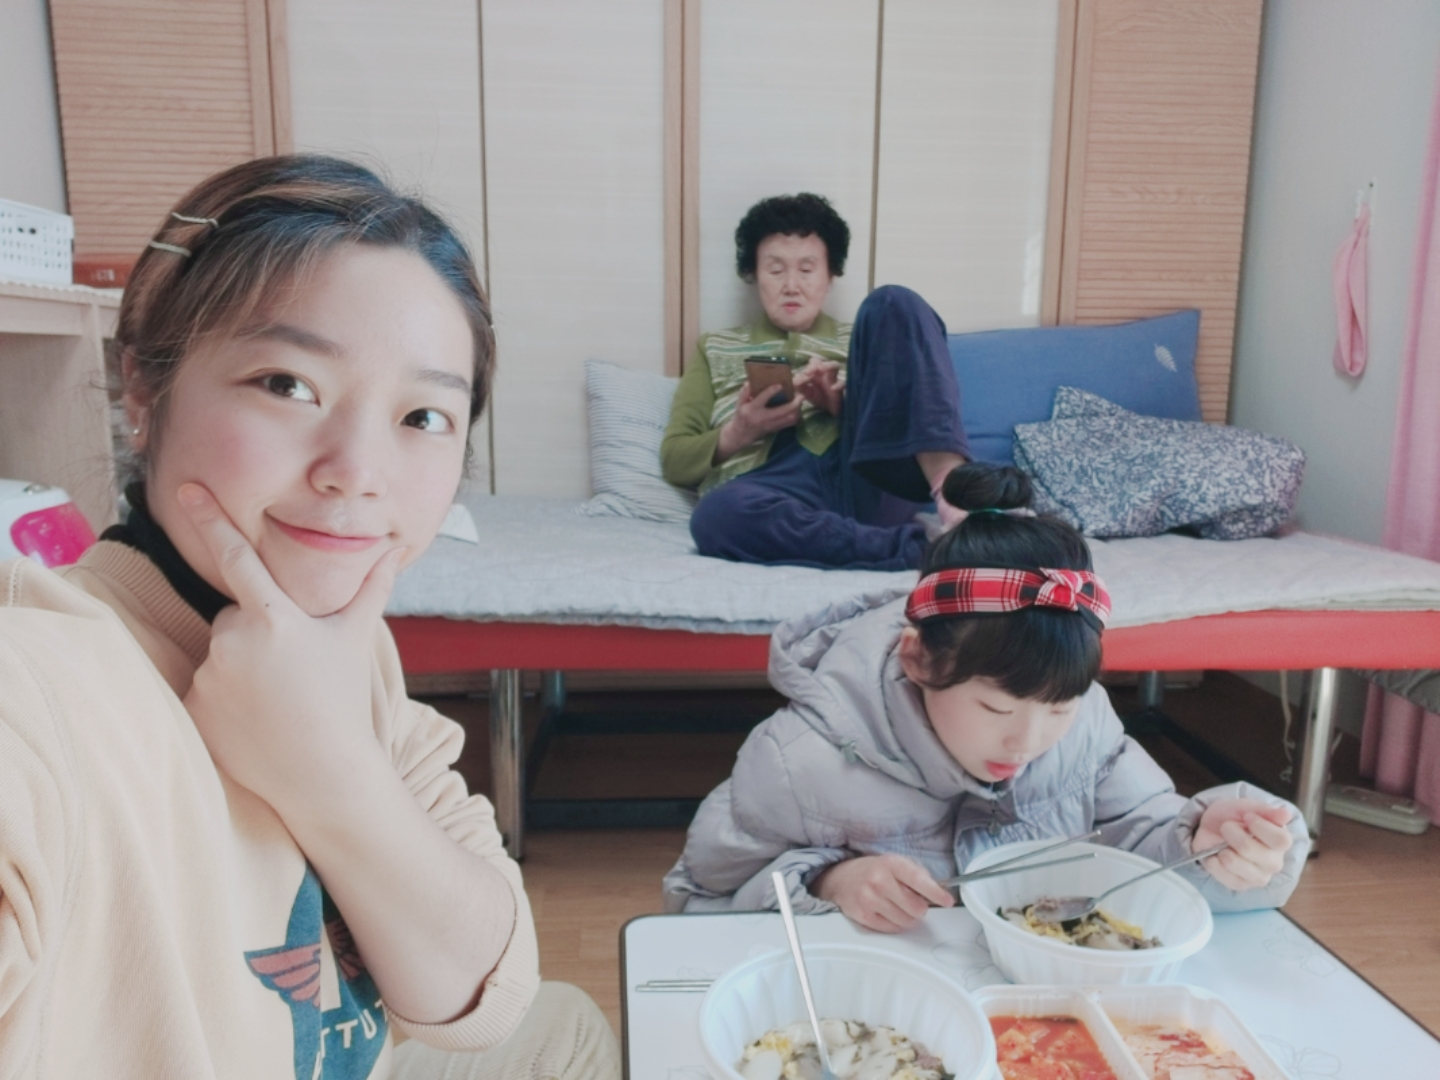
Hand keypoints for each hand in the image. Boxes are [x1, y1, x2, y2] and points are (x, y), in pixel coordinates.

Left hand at [176, 483, 404, 817]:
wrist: (323, 772)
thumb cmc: (344, 701)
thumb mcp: (356, 639)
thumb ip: (370, 590)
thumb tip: (391, 552)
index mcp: (276, 616)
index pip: (237, 556)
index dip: (211, 518)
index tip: (186, 487)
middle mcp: (236, 639)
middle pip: (235, 618)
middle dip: (256, 635)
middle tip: (290, 671)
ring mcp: (210, 674)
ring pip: (219, 653)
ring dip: (240, 668)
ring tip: (274, 700)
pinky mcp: (194, 707)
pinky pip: (203, 688)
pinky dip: (223, 699)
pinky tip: (253, 720)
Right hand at [714, 381, 802, 461]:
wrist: (741, 435)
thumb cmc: (741, 416)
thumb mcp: (739, 403)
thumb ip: (745, 391)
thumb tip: (750, 381)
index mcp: (752, 409)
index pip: (763, 398)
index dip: (772, 391)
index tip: (780, 385)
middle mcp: (763, 417)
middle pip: (783, 411)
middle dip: (794, 403)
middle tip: (801, 394)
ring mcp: (771, 425)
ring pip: (789, 418)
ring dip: (797, 409)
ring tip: (800, 400)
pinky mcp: (776, 429)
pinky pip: (790, 423)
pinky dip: (796, 415)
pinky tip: (797, 408)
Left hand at [793, 358, 843, 415]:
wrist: (829, 409)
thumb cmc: (818, 397)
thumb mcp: (805, 392)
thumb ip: (799, 385)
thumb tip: (795, 380)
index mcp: (816, 373)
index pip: (813, 362)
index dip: (809, 365)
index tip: (805, 373)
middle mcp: (824, 373)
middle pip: (822, 361)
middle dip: (816, 364)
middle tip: (809, 371)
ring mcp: (833, 379)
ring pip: (835, 366)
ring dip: (828, 365)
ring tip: (821, 369)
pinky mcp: (840, 389)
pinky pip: (842, 384)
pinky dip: (838, 385)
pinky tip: (833, 388)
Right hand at [810, 854, 953, 932]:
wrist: (841, 878)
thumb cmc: (874, 871)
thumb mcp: (896, 863)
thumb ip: (918, 875)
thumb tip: (939, 890)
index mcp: (891, 864)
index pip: (919, 880)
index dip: (936, 893)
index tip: (947, 901)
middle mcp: (879, 880)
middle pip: (916, 908)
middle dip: (919, 907)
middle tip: (910, 901)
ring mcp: (869, 898)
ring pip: (906, 921)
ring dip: (907, 917)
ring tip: (896, 906)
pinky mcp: (862, 915)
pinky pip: (892, 929)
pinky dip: (894, 924)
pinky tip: (886, 912)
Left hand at [1192, 798, 1294, 890]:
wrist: (1213, 828)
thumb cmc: (1234, 816)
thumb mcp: (1246, 806)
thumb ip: (1265, 811)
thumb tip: (1286, 814)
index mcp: (1281, 842)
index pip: (1281, 841)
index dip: (1260, 827)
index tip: (1247, 817)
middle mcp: (1274, 862)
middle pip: (1252, 850)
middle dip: (1232, 834)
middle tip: (1227, 826)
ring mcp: (1259, 876)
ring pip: (1235, 864)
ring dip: (1222, 849)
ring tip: (1222, 844)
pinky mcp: (1242, 885)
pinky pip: (1225, 877)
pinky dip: (1214, 864)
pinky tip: (1214, 856)